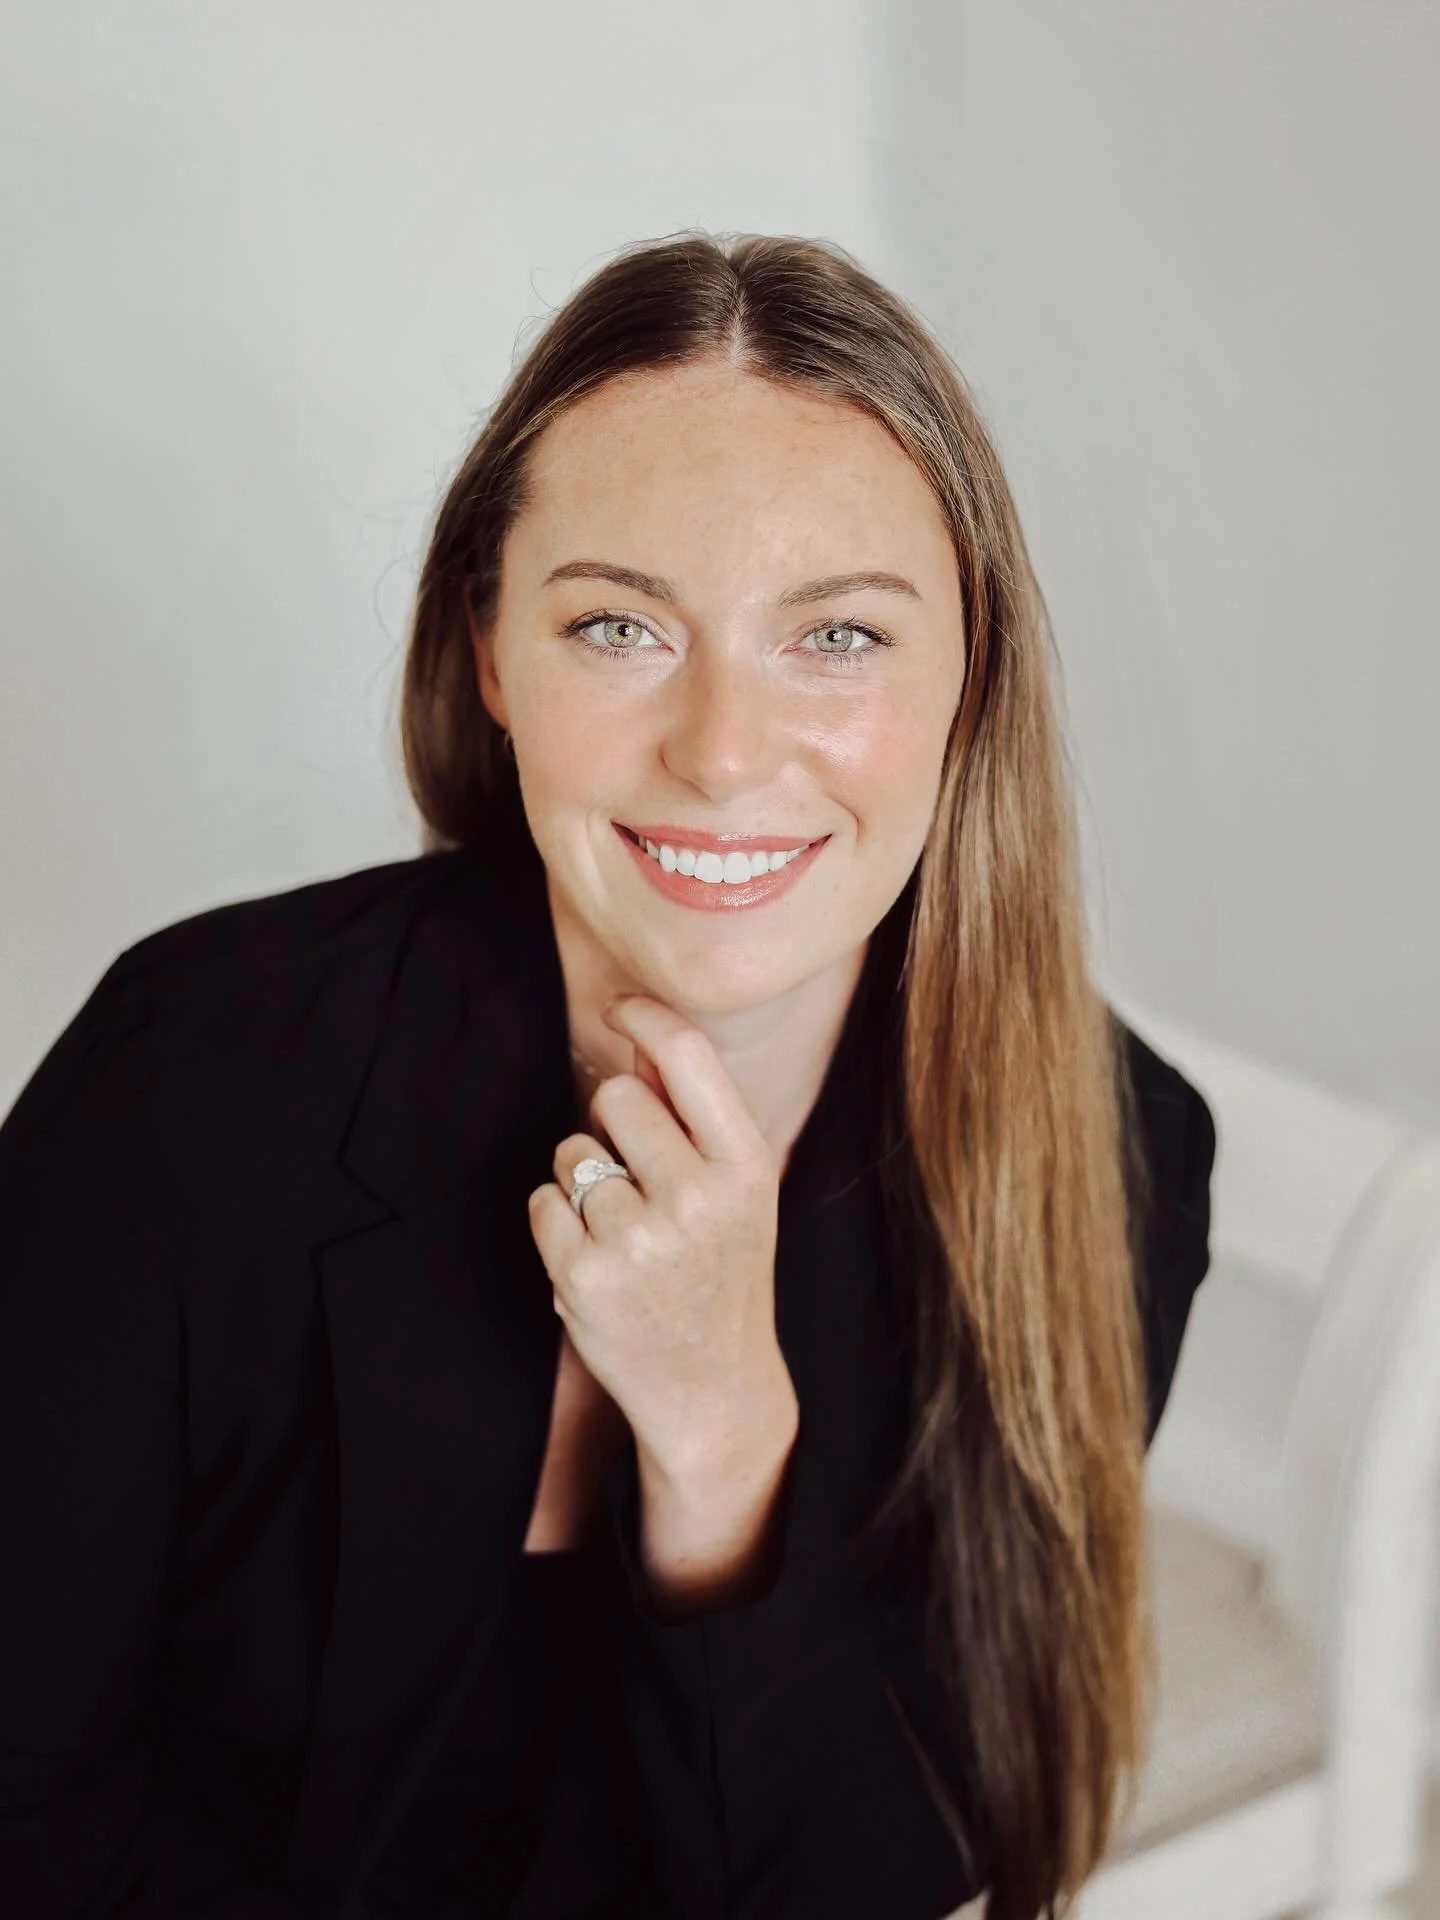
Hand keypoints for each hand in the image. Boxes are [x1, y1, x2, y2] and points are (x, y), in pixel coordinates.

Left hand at [527, 995, 788, 1482]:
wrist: (713, 1389)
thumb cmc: (722, 1272)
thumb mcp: (736, 1191)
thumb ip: (694, 1118)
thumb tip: (641, 1038)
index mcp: (746, 1166)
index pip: (689, 1056)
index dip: (646, 1017)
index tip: (621, 1010)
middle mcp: (697, 1198)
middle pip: (614, 1097)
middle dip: (610, 1122)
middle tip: (636, 1176)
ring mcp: (638, 1240)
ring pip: (571, 1152)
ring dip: (583, 1182)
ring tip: (625, 1232)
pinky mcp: (583, 1276)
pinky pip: (541, 1202)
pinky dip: (556, 1224)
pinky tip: (596, 1258)